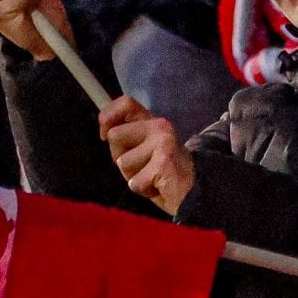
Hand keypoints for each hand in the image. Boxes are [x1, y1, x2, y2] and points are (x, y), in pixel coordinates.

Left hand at [100, 94, 194, 211]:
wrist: (194, 194)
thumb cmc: (162, 175)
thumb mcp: (143, 150)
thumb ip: (127, 138)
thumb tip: (105, 131)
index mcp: (153, 121)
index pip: (126, 103)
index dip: (107, 116)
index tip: (104, 134)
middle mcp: (160, 126)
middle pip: (115, 136)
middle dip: (119, 157)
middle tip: (142, 167)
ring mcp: (163, 142)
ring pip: (122, 162)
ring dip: (132, 176)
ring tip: (152, 178)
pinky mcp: (164, 162)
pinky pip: (134, 182)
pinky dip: (142, 189)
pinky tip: (158, 187)